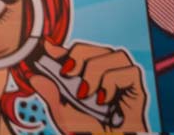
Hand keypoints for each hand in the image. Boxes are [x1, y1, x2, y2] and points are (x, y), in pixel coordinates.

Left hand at [30, 40, 147, 133]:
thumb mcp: (64, 112)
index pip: (80, 51)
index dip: (64, 48)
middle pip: (98, 47)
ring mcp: (126, 80)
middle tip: (67, 75)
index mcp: (92, 74)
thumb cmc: (89, 131)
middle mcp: (110, 73)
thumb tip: (35, 77)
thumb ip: (51, 94)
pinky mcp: (138, 90)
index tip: (48, 49)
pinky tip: (103, 99)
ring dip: (95, 70)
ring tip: (86, 92)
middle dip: (79, 55)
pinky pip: (129, 72)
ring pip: (115, 55)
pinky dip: (111, 82)